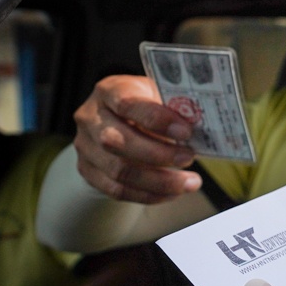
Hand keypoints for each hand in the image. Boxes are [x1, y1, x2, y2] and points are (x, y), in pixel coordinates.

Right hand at [71, 75, 200, 203]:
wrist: (117, 119)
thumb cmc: (145, 104)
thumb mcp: (157, 94)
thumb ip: (173, 107)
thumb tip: (200, 126)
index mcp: (109, 90)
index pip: (128, 104)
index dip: (158, 119)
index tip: (186, 131)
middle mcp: (90, 117)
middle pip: (118, 141)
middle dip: (159, 155)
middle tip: (189, 158)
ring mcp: (85, 146)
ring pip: (118, 171)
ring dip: (158, 181)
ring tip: (188, 183)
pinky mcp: (88, 170)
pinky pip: (117, 190)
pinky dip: (148, 194)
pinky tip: (171, 193)